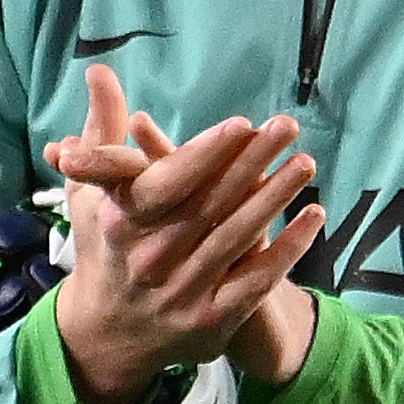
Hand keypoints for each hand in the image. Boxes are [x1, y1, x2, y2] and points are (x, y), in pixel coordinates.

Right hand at [44, 62, 320, 403]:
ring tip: (305, 162)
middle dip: (251, 163)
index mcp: (120, 224)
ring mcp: (179, 294)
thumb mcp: (90, 190)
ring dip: (276, 198)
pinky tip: (313, 216)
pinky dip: (287, 249)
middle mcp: (148, 261)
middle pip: (208, 206)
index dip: (204, 154)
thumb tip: (99, 70)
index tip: (239, 124)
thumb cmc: (107, 245)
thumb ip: (102, 130)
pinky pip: (255, 281)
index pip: (166, 184)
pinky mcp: (208, 322)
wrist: (107, 333)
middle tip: (286, 126)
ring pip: (235, 240)